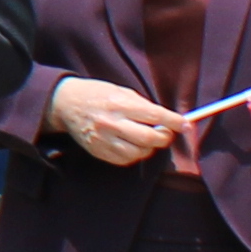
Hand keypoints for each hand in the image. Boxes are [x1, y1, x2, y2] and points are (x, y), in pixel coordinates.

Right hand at [43, 78, 187, 168]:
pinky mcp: (98, 151)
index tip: (186, 125)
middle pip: (149, 138)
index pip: (155, 115)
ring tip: (147, 138)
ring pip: (139, 153)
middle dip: (164, 137)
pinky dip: (134, 155)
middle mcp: (112, 122)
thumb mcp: (120, 91)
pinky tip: (132, 145)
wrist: (65, 103)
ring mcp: (104, 139)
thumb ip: (143, 106)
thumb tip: (166, 120)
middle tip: (166, 133)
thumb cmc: (97, 94)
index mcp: (120, 103)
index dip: (174, 122)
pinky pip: (124, 160)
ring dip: (149, 148)